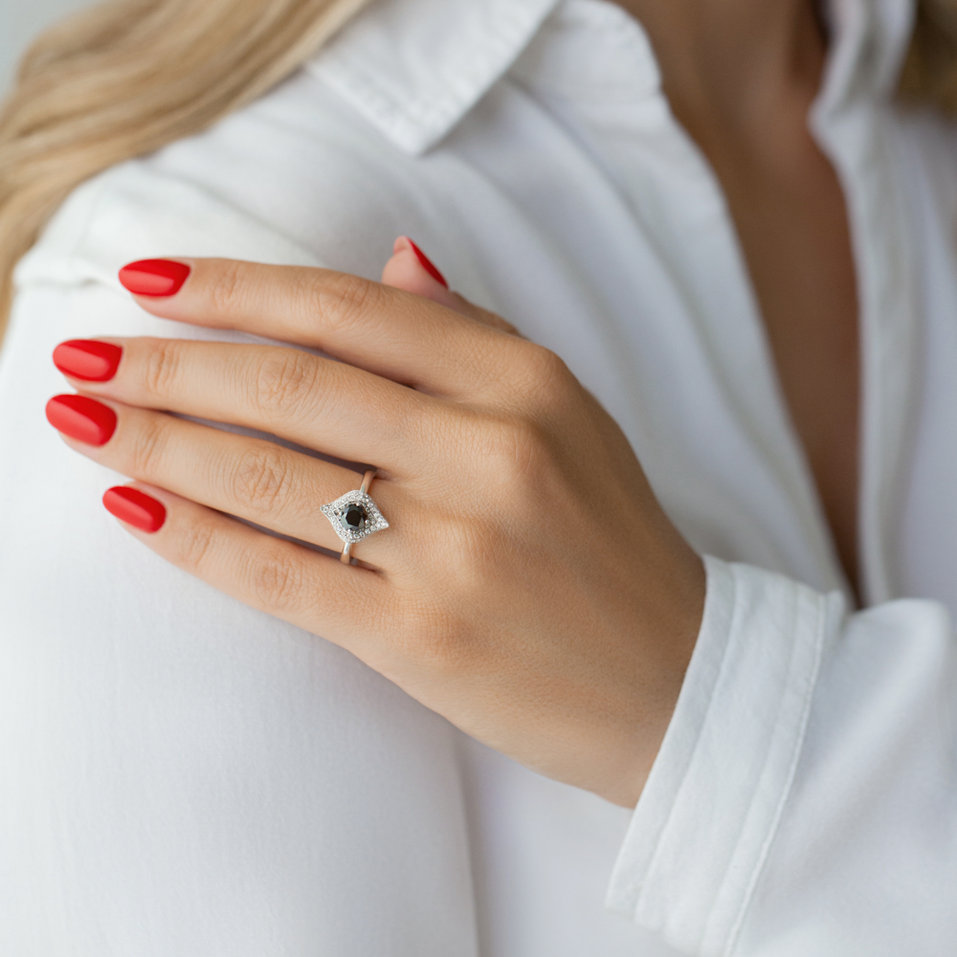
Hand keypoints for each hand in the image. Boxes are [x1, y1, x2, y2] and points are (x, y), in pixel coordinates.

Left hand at [45, 236, 705, 807]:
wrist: (675, 677)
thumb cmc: (611, 541)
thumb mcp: (566, 414)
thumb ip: (473, 336)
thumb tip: (392, 261)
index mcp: (524, 383)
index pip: (348, 310)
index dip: (235, 289)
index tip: (150, 283)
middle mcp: (489, 452)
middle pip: (291, 386)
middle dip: (167, 365)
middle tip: (81, 355)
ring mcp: (454, 549)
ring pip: (269, 476)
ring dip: (155, 441)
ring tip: (79, 420)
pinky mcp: (422, 637)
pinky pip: (279, 574)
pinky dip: (193, 536)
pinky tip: (133, 505)